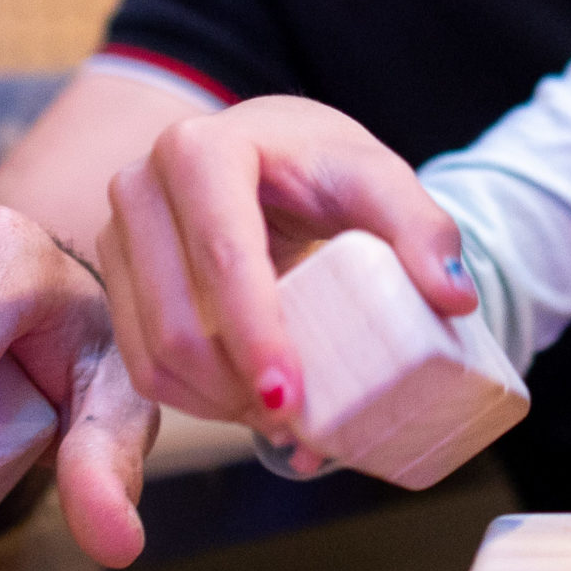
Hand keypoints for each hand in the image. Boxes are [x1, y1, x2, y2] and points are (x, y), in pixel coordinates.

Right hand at [98, 94, 473, 465]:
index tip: (293, 396)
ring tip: (284, 418)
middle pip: (178, 317)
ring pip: (153, 351)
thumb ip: (423, 228)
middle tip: (302, 421)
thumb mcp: (380, 181)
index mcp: (202, 149)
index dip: (254, 333)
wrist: (273, 154)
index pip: (221, 253)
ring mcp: (119, 233)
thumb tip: (454, 296)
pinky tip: (247, 405)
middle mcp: (142, 185)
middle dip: (237, 386)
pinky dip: (195, 400)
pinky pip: (142, 364)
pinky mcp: (116, 277)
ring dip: (216, 403)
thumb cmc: (324, 166)